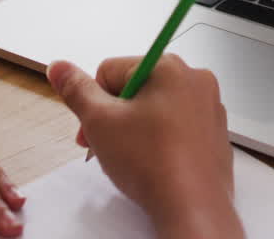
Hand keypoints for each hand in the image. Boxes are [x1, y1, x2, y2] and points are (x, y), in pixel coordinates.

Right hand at [47, 56, 242, 238]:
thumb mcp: (99, 122)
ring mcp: (208, 106)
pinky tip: (154, 162)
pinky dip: (161, 139)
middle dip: (115, 116)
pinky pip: (177, 125)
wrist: (192, 207)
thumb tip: (59, 68)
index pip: (110, 70)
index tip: (93, 129)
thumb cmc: (152, 164)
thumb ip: (76, 90)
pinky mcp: (214, 132)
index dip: (94, 102)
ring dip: (136, 128)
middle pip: (134, 88)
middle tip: (108, 145)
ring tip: (132, 157)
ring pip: (155, 108)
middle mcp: (194, 79)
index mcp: (167, 66)